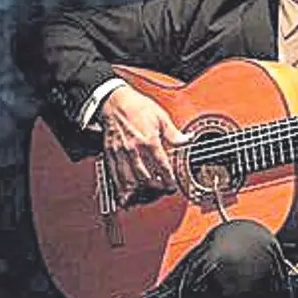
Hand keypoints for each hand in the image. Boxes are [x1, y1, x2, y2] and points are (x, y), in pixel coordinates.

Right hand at [98, 84, 187, 198]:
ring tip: (146, 196)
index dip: (169, 180)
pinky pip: (115, 175)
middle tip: (161, 191)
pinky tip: (125, 195)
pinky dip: (120, 188)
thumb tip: (187, 140)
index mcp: (149, 140)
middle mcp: (134, 149)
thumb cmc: (137, 107)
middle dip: (155, 188)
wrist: (115, 101)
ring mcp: (121, 153)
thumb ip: (174, 133)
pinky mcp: (110, 154)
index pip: (162, 166)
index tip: (172, 186)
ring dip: (139, 192)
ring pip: (129, 180)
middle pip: (145, 177)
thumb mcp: (161, 117)